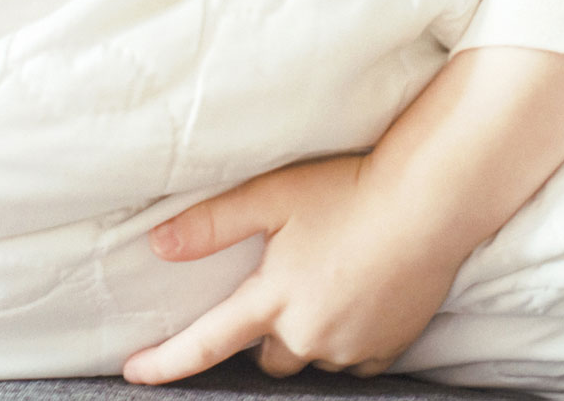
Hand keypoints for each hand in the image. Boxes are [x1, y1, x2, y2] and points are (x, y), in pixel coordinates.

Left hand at [122, 154, 466, 382]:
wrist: (428, 204)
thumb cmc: (348, 191)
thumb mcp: (272, 196)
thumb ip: (212, 224)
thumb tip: (159, 244)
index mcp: (273, 300)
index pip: (205, 343)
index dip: (165, 362)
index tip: (135, 372)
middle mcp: (308, 333)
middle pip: (267, 358)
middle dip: (265, 336)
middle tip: (282, 291)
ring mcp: (350, 346)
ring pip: (312, 357)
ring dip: (308, 334)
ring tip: (328, 285)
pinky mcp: (387, 347)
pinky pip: (354, 361)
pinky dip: (347, 340)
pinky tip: (357, 301)